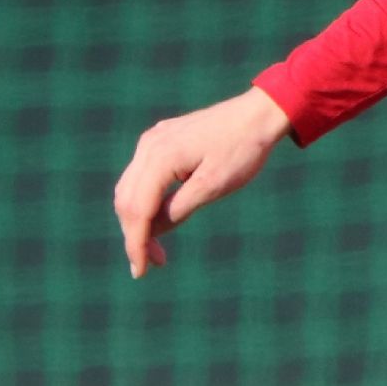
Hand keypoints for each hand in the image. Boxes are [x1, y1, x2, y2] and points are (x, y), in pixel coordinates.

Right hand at [112, 87, 292, 277]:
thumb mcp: (213, 186)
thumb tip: (151, 232)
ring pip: (129, 189)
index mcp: (160, 157)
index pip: (136, 210)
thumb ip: (178, 209)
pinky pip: (141, 176)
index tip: (141, 272)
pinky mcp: (160, 140)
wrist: (260, 114)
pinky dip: (145, 201)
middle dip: (136, 235)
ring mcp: (152, 141)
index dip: (136, 244)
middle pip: (126, 201)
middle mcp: (149, 146)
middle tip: (156, 263)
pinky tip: (160, 218)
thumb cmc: (242, 149)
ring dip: (138, 220)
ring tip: (157, 248)